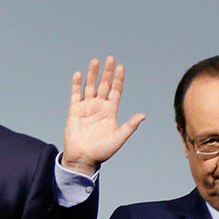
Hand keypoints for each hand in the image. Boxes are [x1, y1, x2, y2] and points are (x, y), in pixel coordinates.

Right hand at [62, 57, 144, 175]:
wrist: (83, 159)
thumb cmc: (102, 152)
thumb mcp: (119, 138)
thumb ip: (130, 126)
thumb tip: (143, 115)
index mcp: (110, 112)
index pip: (115, 91)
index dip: (118, 79)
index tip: (121, 67)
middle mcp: (99, 107)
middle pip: (104, 85)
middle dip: (107, 72)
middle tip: (110, 58)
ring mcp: (86, 108)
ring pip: (90, 87)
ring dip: (93, 74)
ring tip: (95, 61)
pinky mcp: (74, 111)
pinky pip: (75, 95)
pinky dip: (76, 84)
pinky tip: (78, 74)